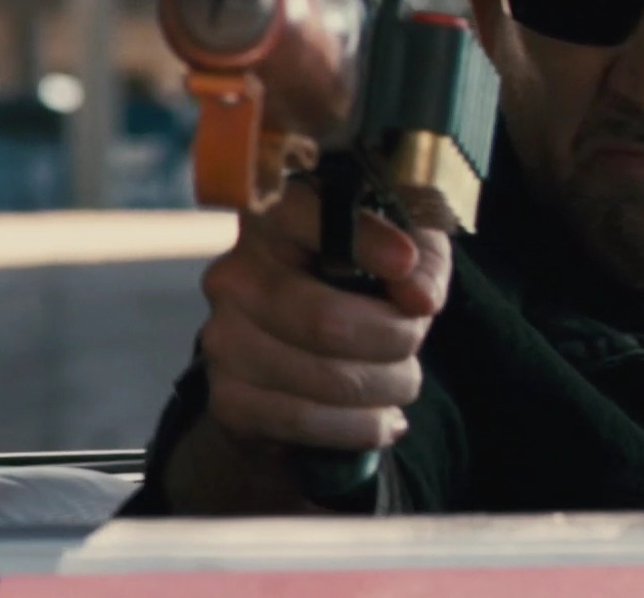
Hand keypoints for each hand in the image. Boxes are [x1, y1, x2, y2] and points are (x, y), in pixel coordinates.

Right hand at [197, 179, 453, 452]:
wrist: (295, 360)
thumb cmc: (354, 291)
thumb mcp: (401, 258)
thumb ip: (421, 263)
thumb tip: (418, 297)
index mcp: (271, 221)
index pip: (305, 215)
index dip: (364, 240)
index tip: (406, 263)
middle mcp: (233, 276)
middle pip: (325, 320)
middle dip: (393, 339)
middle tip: (413, 341)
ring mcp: (222, 340)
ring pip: (325, 379)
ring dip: (385, 389)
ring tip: (401, 382)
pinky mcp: (228, 399)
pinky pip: (305, 422)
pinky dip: (359, 428)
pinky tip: (379, 419)